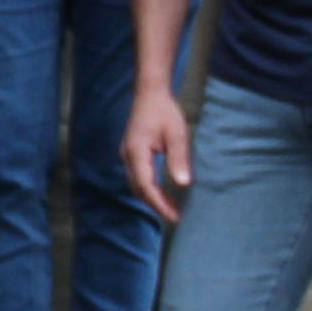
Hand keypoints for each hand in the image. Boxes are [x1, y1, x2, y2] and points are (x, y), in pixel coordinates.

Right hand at [120, 85, 193, 223]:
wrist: (150, 93)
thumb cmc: (165, 111)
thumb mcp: (177, 134)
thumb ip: (179, 159)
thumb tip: (183, 184)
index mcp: (137, 152)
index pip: (146, 186)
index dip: (160, 204)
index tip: (175, 217)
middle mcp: (128, 156)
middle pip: (139, 189)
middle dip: (156, 205)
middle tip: (176, 217)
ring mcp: (127, 155)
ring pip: (137, 185)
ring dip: (152, 198)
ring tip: (171, 209)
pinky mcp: (131, 153)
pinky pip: (138, 177)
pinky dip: (149, 188)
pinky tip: (162, 192)